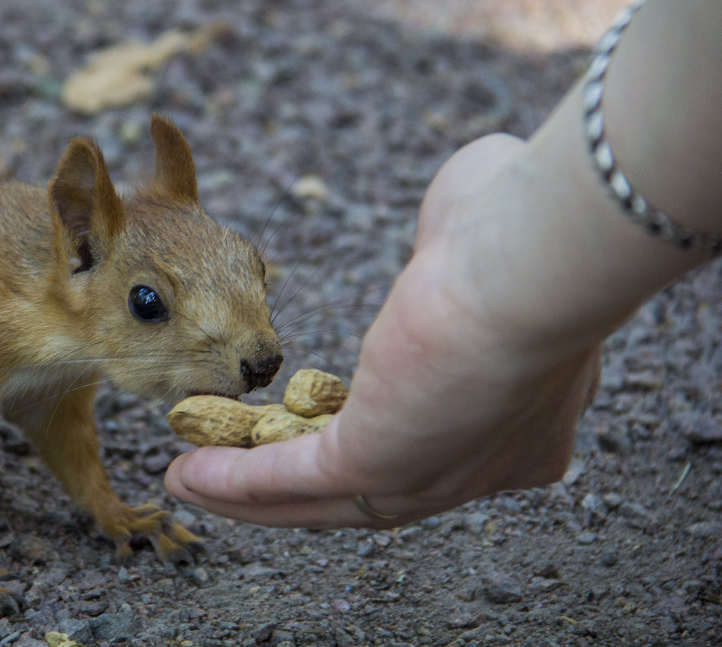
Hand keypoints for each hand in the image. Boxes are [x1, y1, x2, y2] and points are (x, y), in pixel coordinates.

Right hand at [165, 133, 603, 526]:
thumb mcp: (481, 231)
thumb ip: (454, 242)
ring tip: (192, 480)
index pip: (435, 439)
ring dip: (249, 492)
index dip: (372, 430)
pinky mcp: (379, 464)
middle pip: (370, 489)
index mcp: (528, 414)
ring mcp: (432, 473)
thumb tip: (448, 226)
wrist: (534, 258)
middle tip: (235, 466)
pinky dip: (235, 481)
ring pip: (323, 496)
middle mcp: (484, 464)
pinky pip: (292, 479)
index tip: (317, 413)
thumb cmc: (523, 228)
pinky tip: (188, 473)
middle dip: (294, 480)